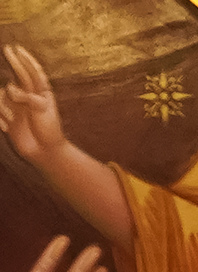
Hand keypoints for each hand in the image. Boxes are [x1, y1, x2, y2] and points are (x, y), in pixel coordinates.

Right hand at [0, 46, 67, 166]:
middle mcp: (29, 96)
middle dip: (14, 61)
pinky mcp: (9, 115)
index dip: (26, 59)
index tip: (18, 48)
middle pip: (19, 74)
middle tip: (7, 49)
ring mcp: (18, 104)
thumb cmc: (48, 131)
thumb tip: (10, 89)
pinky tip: (6, 128)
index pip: (34, 72)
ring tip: (10, 121)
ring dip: (2, 108)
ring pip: (2, 93)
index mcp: (42, 93)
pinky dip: (0, 117)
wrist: (44, 153)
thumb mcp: (43, 111)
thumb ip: (28, 96)